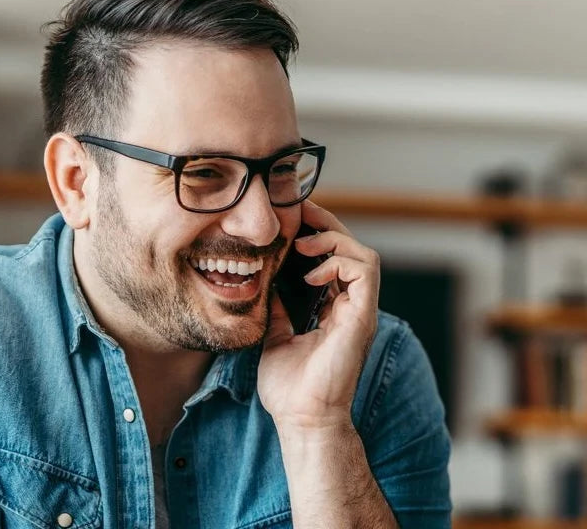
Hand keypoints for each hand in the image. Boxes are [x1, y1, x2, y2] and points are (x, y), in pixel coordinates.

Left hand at [257, 200, 379, 429]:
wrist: (301, 419)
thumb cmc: (289, 387)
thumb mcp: (275, 336)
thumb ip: (278, 309)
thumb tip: (266, 284)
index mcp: (333, 310)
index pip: (333, 260)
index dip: (317, 235)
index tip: (291, 220)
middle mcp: (351, 308)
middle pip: (351, 250)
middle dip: (326, 225)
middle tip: (299, 211)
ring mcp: (359, 312)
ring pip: (364, 255)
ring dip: (334, 240)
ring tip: (304, 244)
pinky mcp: (362, 318)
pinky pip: (365, 273)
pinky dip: (340, 262)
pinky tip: (312, 273)